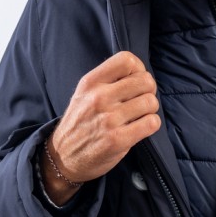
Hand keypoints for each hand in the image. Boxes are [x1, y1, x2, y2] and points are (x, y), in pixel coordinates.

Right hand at [40, 52, 160, 203]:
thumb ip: (107, 81)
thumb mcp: (84, 94)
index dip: (139, 70)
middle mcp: (99, 97)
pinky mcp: (118, 139)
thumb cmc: (80, 123)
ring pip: (151, 102)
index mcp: (91, 82)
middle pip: (145, 81)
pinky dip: (151, 125)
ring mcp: (109, 119)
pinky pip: (151, 123)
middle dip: (148, 91)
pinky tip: (141, 128)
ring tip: (139, 116)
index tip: (135, 82)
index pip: (127, 60)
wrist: (63, 156)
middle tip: (140, 101)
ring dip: (150, 110)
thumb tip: (140, 73)